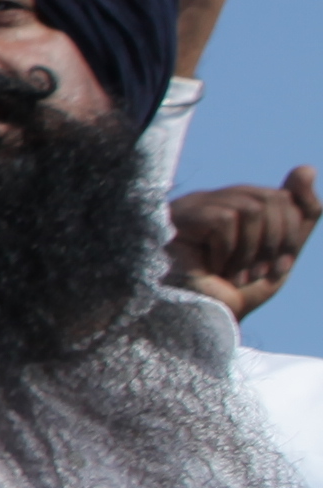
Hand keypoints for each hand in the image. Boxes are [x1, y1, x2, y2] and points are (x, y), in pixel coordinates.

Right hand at [171, 171, 317, 321]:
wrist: (197, 319)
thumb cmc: (234, 292)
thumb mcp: (278, 256)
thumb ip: (298, 218)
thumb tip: (307, 168)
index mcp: (238, 206)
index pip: (283, 198)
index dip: (290, 234)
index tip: (275, 268)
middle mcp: (216, 199)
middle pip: (272, 199)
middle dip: (276, 242)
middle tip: (258, 272)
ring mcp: (196, 205)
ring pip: (251, 208)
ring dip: (251, 250)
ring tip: (235, 273)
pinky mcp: (180, 216)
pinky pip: (224, 220)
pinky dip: (228, 250)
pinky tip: (214, 267)